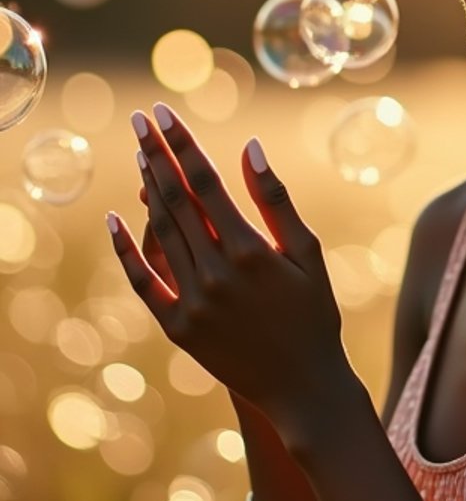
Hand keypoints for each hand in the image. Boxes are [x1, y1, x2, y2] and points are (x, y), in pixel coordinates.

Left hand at [107, 103, 349, 450]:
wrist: (302, 387)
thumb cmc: (314, 314)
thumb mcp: (307, 253)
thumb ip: (276, 200)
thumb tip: (249, 147)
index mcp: (250, 250)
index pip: (205, 182)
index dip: (181, 144)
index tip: (162, 113)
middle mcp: (216, 273)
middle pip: (175, 200)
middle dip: (155, 155)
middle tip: (138, 120)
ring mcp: (193, 302)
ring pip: (160, 233)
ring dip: (147, 190)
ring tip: (138, 155)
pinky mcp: (178, 328)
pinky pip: (143, 281)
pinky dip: (126, 249)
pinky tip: (115, 218)